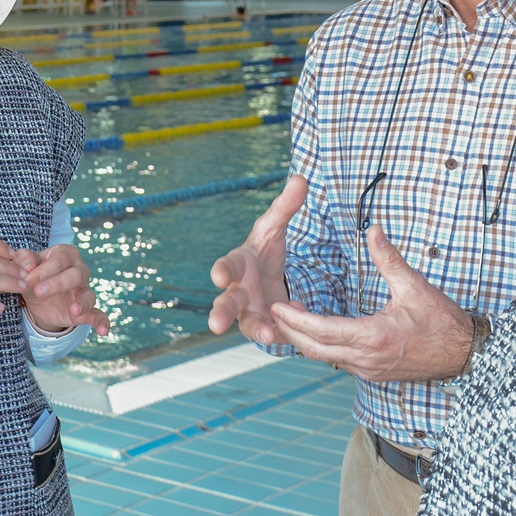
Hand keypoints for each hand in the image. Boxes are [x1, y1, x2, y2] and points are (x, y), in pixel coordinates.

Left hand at [14, 244, 109, 336]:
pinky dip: (102, 322)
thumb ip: (23, 260)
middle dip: (56, 283)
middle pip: (74, 275)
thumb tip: (27, 265)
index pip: (57, 260)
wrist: (38, 298)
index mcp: (65, 254)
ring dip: (82, 303)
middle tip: (38, 292)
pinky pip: (97, 315)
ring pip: (87, 295)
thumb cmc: (34, 275)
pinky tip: (103, 330)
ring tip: (74, 309)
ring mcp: (85, 290)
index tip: (26, 281)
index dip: (41, 270)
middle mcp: (79, 270)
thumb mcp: (25, 266)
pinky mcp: (86, 310)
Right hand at [208, 175, 307, 342]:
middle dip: (220, 313)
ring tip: (266, 336)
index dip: (221, 271)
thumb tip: (300, 179)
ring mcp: (250, 312)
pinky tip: (291, 330)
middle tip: (215, 325)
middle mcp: (238, 291)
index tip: (219, 276)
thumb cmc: (264, 251)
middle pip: (226, 303)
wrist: (269, 278)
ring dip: (255, 330)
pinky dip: (281, 332)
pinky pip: (272, 333)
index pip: (226, 266)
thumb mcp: (274, 228)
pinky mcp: (265, 326)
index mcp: (238, 264)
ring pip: (247, 325)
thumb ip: (285, 207)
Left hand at [270, 224, 473, 382]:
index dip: (296, 319)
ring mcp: (369, 370)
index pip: (323, 331)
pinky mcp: (374, 373)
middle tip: (273, 310)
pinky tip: (317, 330)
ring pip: (326, 358)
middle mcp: (366, 359)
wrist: (466, 354)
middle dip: (291, 331)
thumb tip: (373, 230)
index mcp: (373, 338)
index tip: (277, 305)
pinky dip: (322, 347)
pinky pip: (339, 361)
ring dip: (305, 340)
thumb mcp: (415, 286)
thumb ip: (389, 258)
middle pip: (316, 350)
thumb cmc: (442, 322)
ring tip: (290, 316)